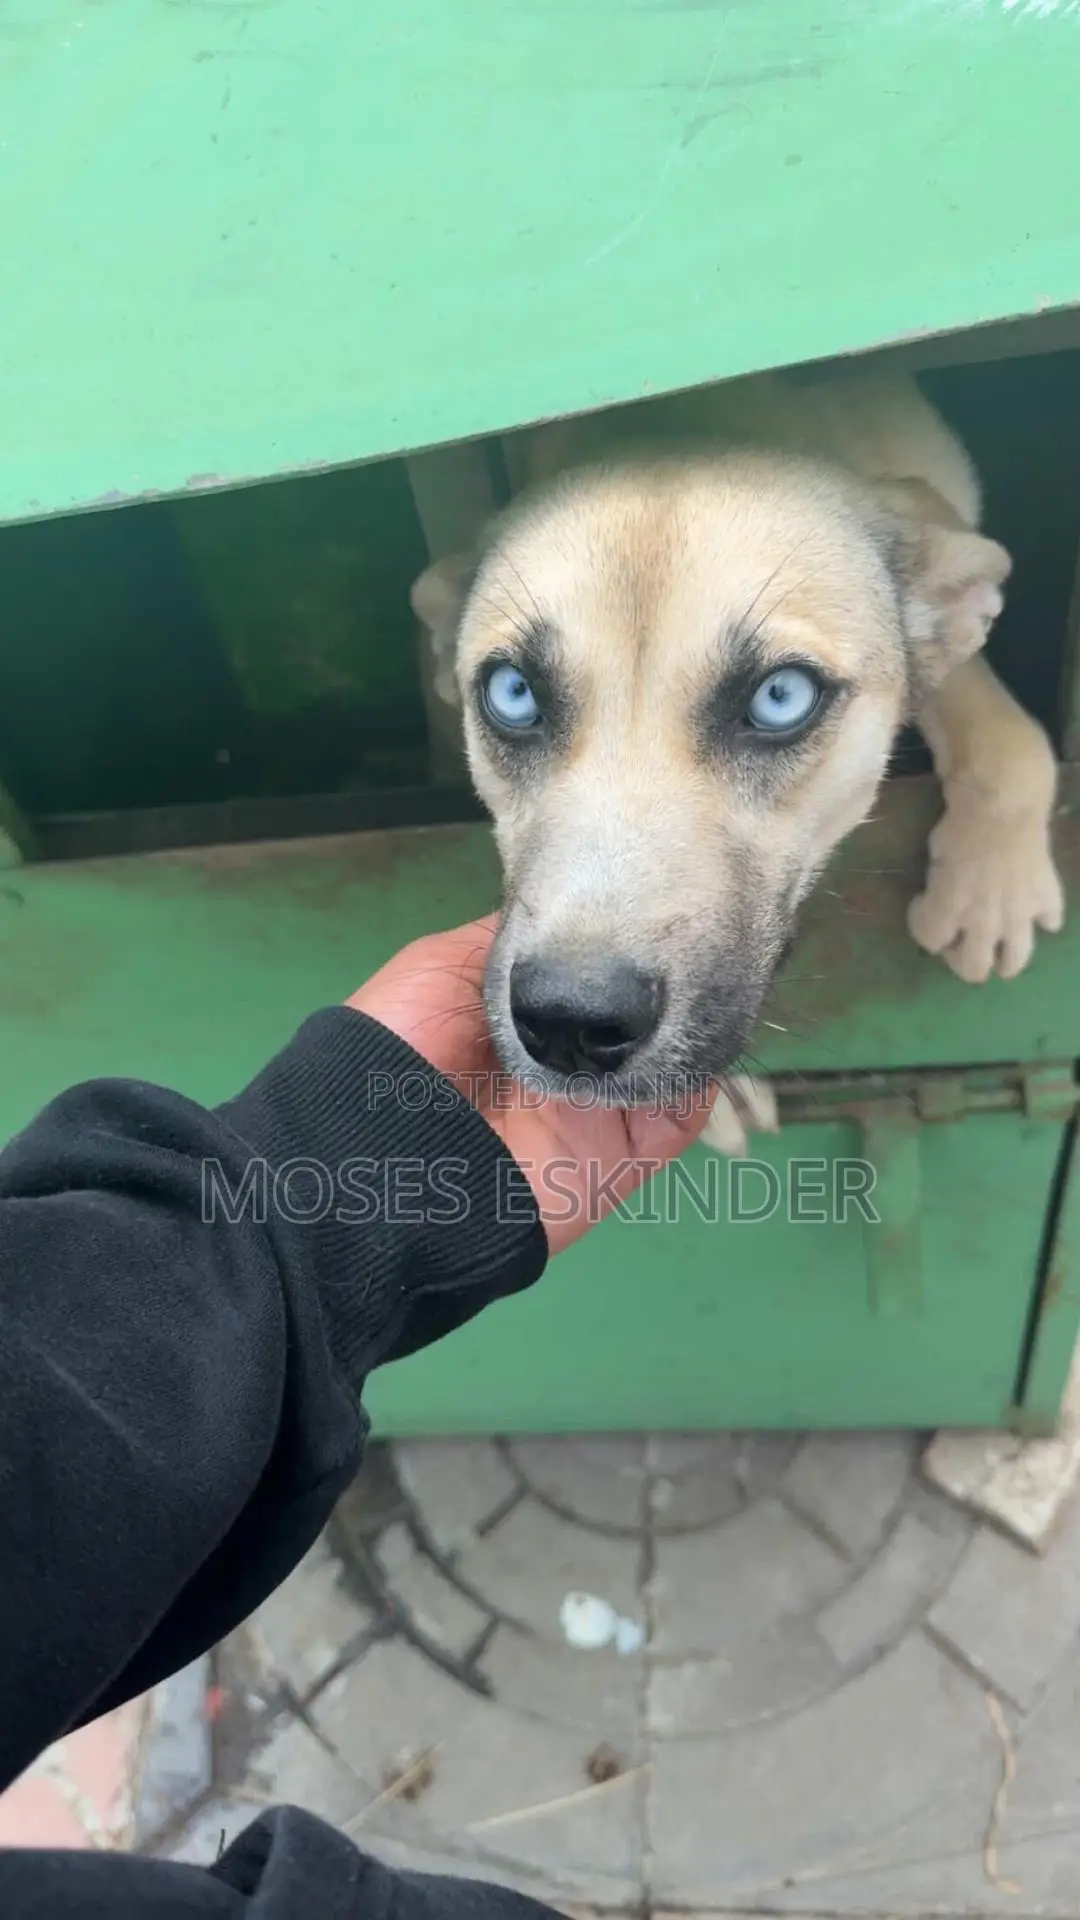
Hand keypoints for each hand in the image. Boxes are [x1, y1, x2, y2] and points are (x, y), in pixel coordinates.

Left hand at [348, 919, 711, 1254]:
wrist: (384, 1155)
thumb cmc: (401, 1048)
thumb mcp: (442, 967)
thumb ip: (513, 939)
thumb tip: (574, 907)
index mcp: (529, 1016)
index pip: (599, 973)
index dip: (627, 939)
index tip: (657, 899)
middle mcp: (571, 1059)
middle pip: (644, 1014)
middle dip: (672, 976)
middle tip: (700, 931)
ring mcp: (602, 1107)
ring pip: (675, 1058)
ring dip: (694, 1020)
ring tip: (710, 974)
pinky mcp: (624, 1153)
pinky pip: (681, 1114)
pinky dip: (698, 1078)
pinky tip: (700, 1034)